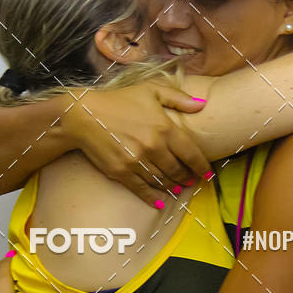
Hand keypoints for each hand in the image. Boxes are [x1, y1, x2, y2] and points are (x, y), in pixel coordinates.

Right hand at [63, 82, 210, 205]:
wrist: (84, 115)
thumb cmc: (119, 100)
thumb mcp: (150, 90)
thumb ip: (178, 97)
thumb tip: (202, 104)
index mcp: (164, 128)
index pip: (191, 153)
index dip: (201, 166)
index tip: (207, 174)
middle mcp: (153, 147)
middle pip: (177, 170)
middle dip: (187, 177)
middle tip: (191, 181)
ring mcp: (137, 162)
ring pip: (162, 181)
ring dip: (172, 186)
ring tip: (177, 187)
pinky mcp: (122, 172)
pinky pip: (142, 189)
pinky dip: (154, 198)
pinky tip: (161, 201)